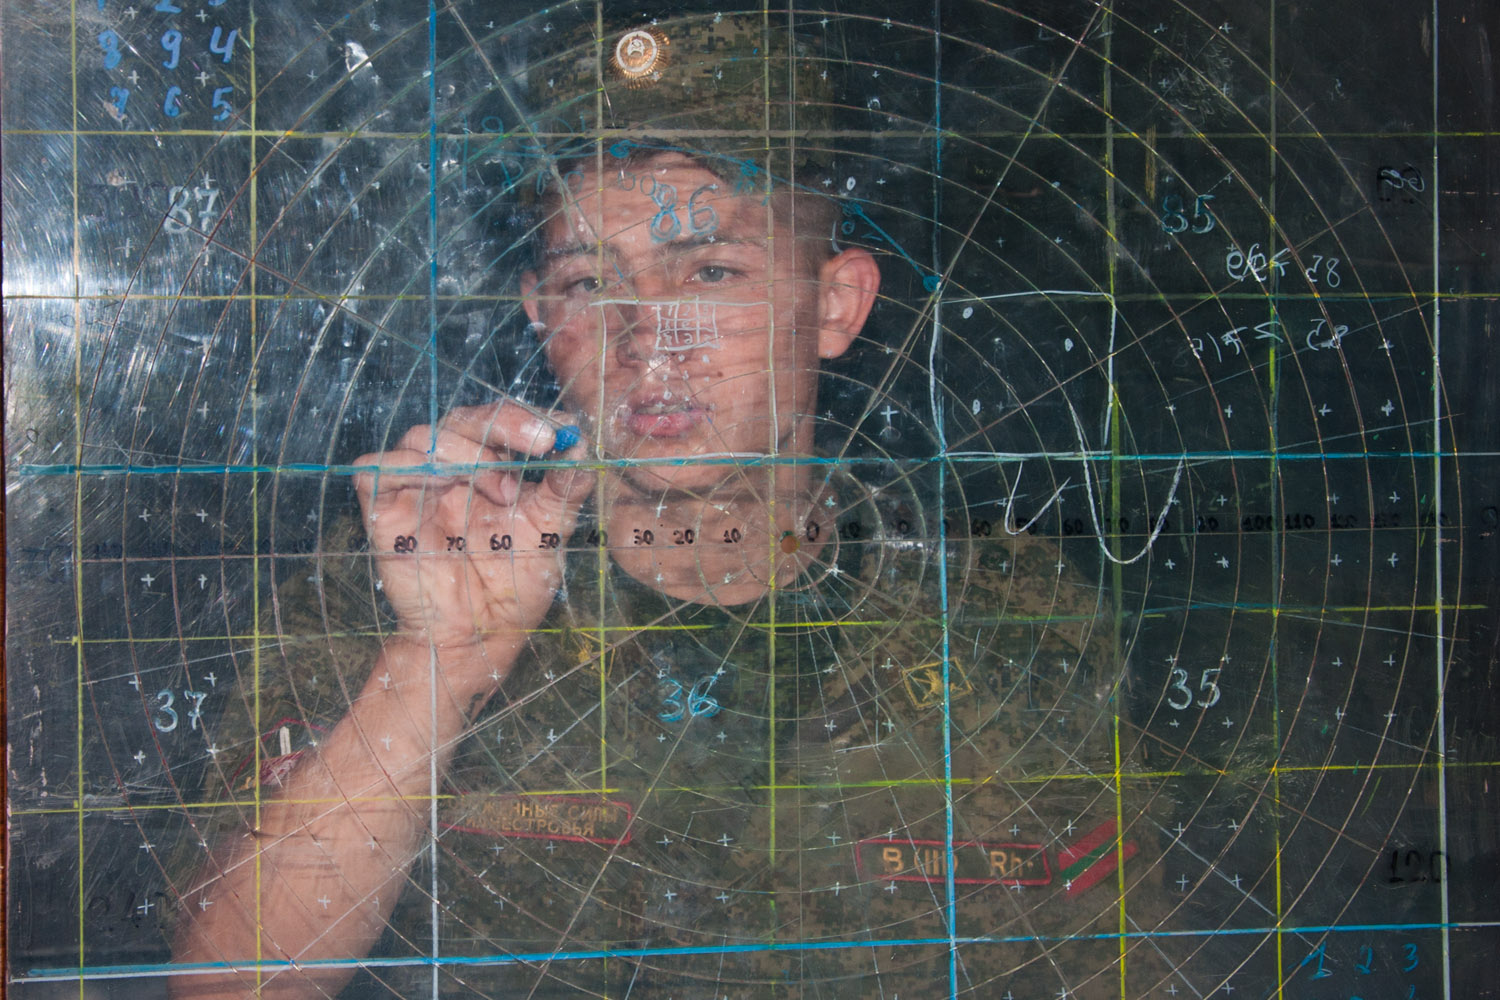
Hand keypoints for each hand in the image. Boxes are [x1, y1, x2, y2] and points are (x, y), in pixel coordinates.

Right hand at [352, 401, 590, 657]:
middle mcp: (454, 470)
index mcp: (494, 467)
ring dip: (463, 451)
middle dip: (502, 424)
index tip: (559, 430)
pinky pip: (374, 468)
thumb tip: (582, 445)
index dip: (527, 417)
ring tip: (500, 490)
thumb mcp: (551, 532)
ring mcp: (418, 487)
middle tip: (539, 444)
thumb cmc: (517, 584)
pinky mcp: (384, 509)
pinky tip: (438, 484)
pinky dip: (402, 466)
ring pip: (422, 437)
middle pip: (463, 419)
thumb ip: (565, 489)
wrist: (481, 636)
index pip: (501, 420)